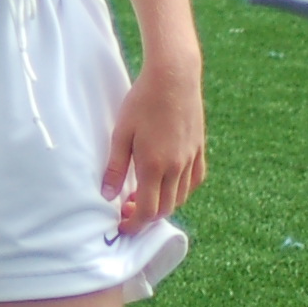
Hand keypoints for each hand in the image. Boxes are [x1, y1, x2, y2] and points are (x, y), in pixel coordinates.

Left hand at [105, 53, 205, 233]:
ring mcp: (191, 160)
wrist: (174, 78)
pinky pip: (194, 181)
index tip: (122, 227)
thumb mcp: (120, 133)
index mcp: (154, 166)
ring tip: (142, 194)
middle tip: (126, 209)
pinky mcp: (199, 150)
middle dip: (145, 216)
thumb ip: (114, 167)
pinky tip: (167, 183)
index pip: (147, 211)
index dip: (134, 225)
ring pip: (180, 197)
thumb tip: (107, 196)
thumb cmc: (141, 102)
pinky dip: (181, 190)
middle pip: (165, 208)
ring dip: (162, 204)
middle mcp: (176, 168)